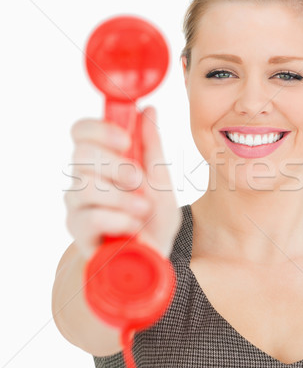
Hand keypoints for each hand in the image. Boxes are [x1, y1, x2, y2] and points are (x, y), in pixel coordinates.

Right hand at [64, 106, 181, 260]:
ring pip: (84, 187)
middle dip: (115, 165)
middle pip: (80, 155)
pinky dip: (118, 219)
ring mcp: (77, 205)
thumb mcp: (161, 179)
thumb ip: (152, 146)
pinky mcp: (78, 232)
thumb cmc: (154, 216)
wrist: (153, 259)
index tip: (125, 140)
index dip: (99, 129)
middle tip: (138, 180)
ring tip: (143, 208)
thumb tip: (148, 109)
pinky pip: (90, 217)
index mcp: (101, 160)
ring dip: (120, 197)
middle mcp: (82, 178)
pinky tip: (134, 227)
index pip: (81, 131)